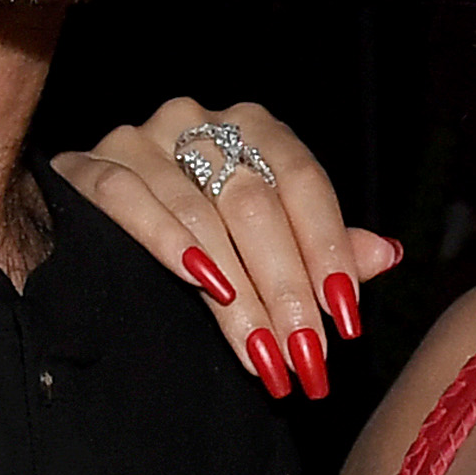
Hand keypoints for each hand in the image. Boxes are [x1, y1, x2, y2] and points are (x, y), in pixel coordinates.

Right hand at [47, 96, 403, 405]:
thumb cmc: (198, 228)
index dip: (329, 247)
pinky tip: (200, 284)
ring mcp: (140, 138)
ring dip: (237, 291)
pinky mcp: (89, 166)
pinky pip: (129, 199)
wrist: (90, 221)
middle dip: (286, 287)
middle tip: (305, 353)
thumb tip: (386, 254)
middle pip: (255, 202)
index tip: (346, 315)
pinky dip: (168, 242)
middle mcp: (198, 121)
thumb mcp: (267, 235)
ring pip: (200, 212)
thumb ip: (323, 245)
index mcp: (252, 129)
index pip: (303, 181)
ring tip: (261, 350)